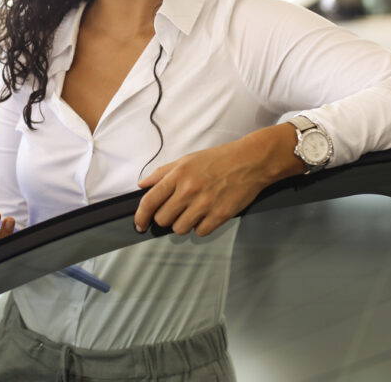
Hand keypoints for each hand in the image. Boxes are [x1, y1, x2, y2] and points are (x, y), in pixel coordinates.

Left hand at [134, 123, 304, 236]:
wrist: (250, 161)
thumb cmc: (219, 159)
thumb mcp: (187, 159)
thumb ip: (162, 173)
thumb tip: (142, 185)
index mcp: (178, 175)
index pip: (150, 201)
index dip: (140, 217)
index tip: (139, 224)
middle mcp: (188, 190)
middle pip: (163, 219)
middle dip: (165, 218)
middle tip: (175, 211)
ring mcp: (204, 204)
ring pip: (179, 229)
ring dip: (183, 224)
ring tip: (193, 212)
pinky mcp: (220, 215)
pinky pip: (200, 232)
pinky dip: (200, 227)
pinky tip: (206, 215)